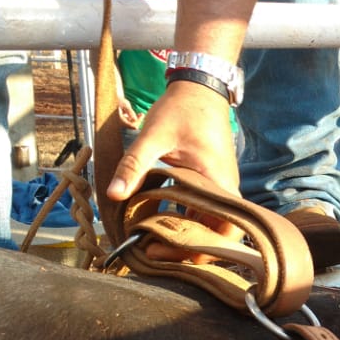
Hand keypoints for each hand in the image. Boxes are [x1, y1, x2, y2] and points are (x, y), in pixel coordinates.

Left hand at [107, 81, 240, 261]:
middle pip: (215, 236)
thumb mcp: (153, 136)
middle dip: (184, 249)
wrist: (201, 87)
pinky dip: (184, 222)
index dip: (191, 249)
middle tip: (152, 253)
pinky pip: (202, 212)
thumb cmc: (182, 109)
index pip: (220, 232)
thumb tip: (113, 194)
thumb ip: (134, 165)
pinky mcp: (212, 184)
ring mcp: (221, 188)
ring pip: (209, 226)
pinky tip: (159, 224)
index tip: (158, 251)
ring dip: (183, 236)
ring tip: (152, 242)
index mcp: (220, 183)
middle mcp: (226, 191)